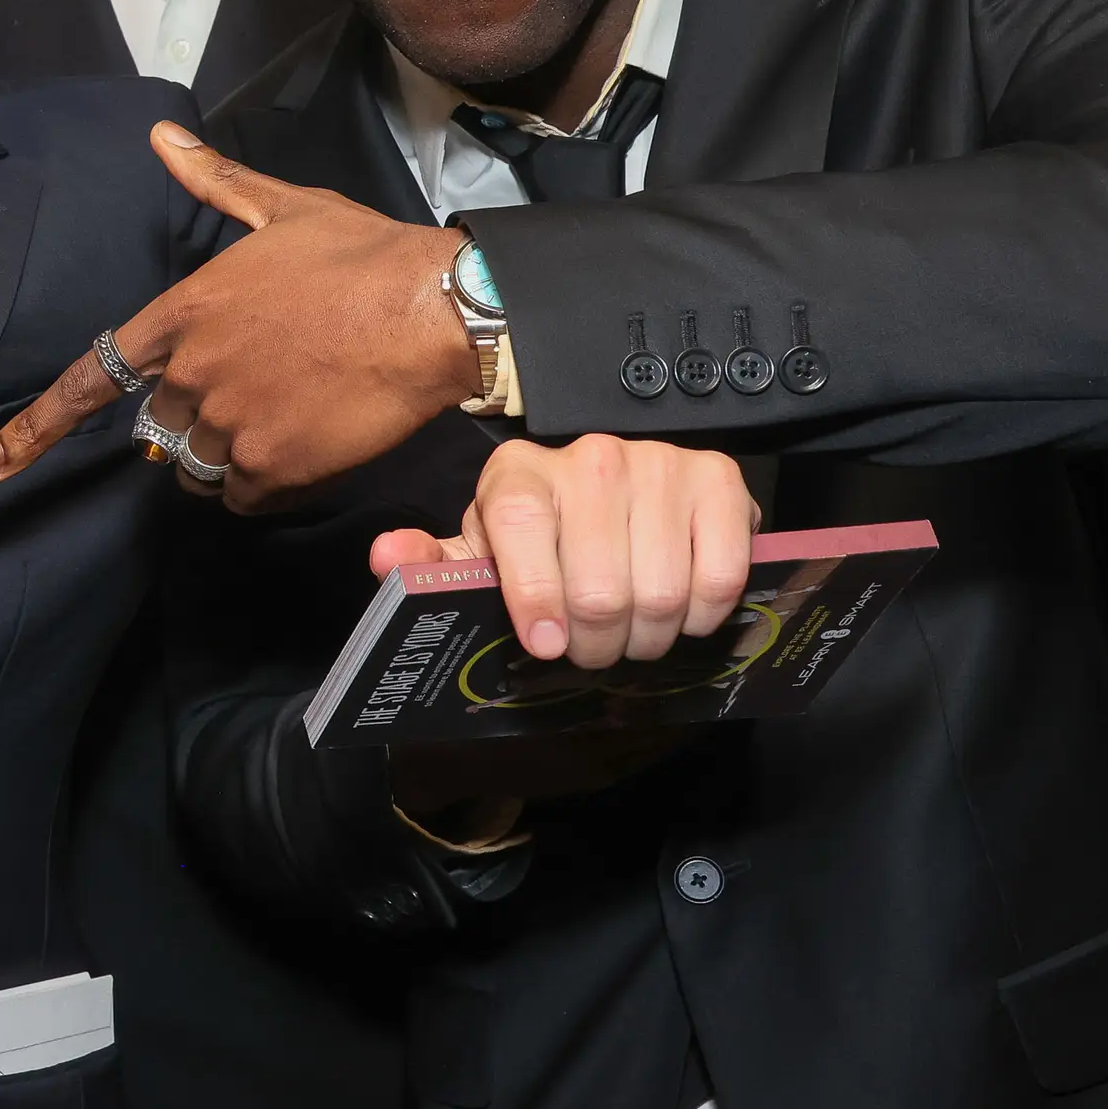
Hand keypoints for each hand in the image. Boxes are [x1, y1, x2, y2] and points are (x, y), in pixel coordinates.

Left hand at [0, 124, 473, 505]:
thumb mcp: (281, 208)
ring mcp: (228, 425)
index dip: (36, 426)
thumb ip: (212, 182)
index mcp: (182, 315)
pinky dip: (260, 485)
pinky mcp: (272, 468)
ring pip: (194, 466)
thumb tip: (161, 135)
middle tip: (255, 391)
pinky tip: (301, 452)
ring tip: (282, 419)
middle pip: (159, 425)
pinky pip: (239, 497)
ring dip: (222, 456)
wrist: (433, 311)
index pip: (91, 378)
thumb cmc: (360, 256)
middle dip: (193, 418)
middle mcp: (191, 375)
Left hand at [365, 434, 757, 669]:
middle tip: (593, 651)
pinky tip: (681, 611)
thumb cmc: (545, 541)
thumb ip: (432, 564)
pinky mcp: (719, 479)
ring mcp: (660, 463)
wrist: (629, 501)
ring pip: (659, 591)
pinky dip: (701, 615)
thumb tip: (388, 558)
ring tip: (634, 635)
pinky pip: (718, 576)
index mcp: (518, 473)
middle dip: (596, 643)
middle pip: (598, 584)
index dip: (533, 597)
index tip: (543, 646)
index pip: (521, 528)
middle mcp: (591, 457)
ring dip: (648, 637)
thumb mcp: (482, 553)